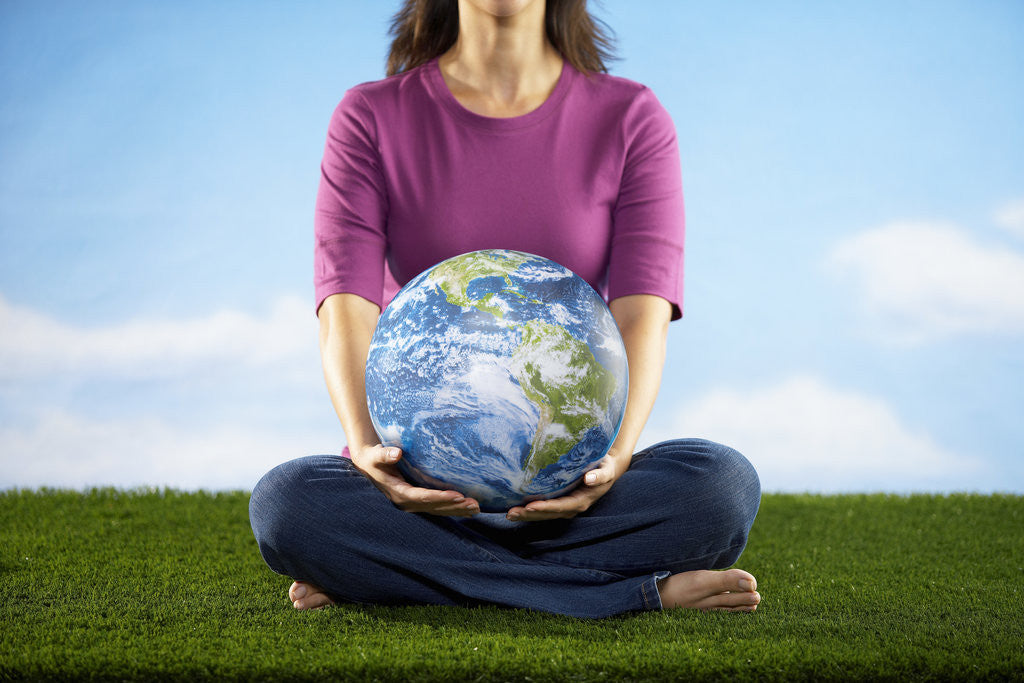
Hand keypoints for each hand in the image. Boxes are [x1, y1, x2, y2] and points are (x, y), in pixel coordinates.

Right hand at [350, 444, 479, 515]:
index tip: (458, 495)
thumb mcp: (376, 456)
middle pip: (434, 507)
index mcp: (398, 493)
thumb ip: (385, 454)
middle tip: (474, 504)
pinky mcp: (417, 501)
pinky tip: (467, 509)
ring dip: (457, 510)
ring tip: (476, 508)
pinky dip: (452, 509)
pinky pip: (437, 507)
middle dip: (455, 506)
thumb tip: (397, 453)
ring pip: (438, 510)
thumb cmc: (374, 458)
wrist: (368, 464)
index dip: (440, 498)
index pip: (423, 497)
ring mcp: (412, 504)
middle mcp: (406, 502)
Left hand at [504, 450, 630, 521]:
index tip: (530, 506)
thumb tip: (589, 479)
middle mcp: (571, 507)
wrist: (605, 469)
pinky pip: (542, 508)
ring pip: (543, 514)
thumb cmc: (604, 468)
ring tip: (509, 514)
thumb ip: (600, 475)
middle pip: (548, 514)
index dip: (545, 508)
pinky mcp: (558, 501)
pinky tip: (514, 507)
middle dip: (529, 514)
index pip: (560, 506)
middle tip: (511, 513)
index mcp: (581, 501)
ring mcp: (564, 506)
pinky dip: (529, 509)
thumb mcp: (606, 470)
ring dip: (526, 515)